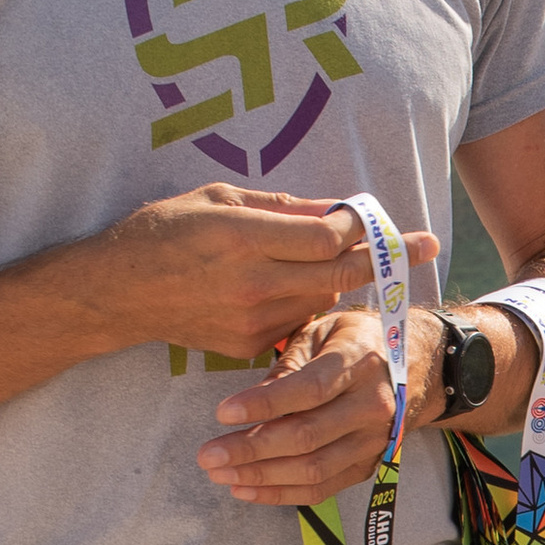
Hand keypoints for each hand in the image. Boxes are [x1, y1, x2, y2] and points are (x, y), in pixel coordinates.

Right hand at [81, 186, 419, 358]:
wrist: (117, 294)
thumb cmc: (162, 231)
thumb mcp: (217, 199)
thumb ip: (280, 207)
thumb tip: (332, 208)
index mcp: (243, 238)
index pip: (326, 238)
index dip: (358, 226)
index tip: (380, 217)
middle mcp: (252, 283)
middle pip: (338, 272)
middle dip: (383, 254)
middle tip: (427, 242)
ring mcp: (252, 320)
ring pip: (322, 296)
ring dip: (340, 275)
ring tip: (351, 255)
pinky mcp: (248, 345)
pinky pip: (296, 318)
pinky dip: (306, 299)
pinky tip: (294, 284)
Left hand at [197, 310, 399, 504]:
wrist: (420, 367)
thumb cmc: (359, 341)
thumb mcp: (324, 331)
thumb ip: (289, 363)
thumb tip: (250, 401)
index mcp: (358, 362)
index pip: (309, 390)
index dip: (264, 405)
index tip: (222, 414)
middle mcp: (372, 406)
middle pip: (307, 436)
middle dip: (251, 449)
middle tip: (208, 455)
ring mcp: (374, 440)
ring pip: (313, 469)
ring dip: (261, 477)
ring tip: (219, 474)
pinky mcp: (368, 464)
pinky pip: (322, 488)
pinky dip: (281, 494)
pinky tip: (245, 489)